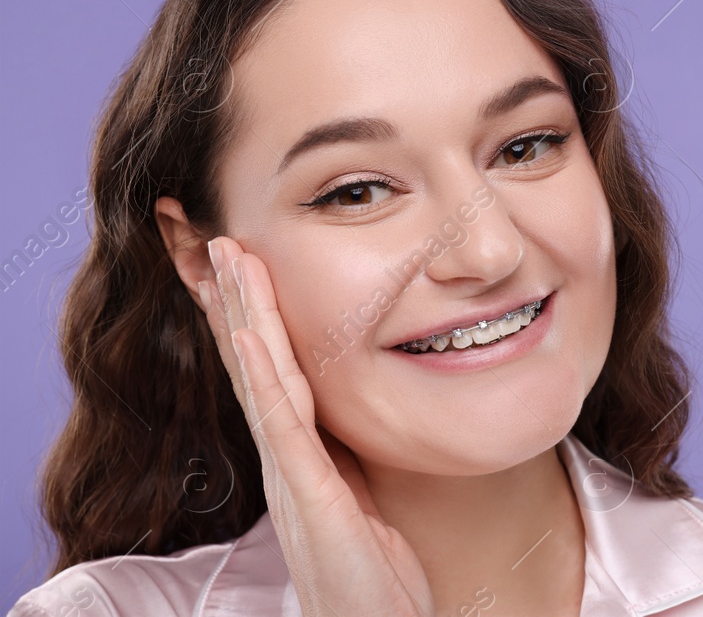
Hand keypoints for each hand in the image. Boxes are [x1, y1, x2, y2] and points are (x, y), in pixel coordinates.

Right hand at [199, 236, 434, 615]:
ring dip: (243, 314)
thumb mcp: (367, 501)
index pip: (271, 371)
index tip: (240, 258)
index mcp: (301, 457)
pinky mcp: (308, 496)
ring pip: (260, 379)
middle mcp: (285, 460)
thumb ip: (355, 458)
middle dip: (234, 298)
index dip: (252, 314)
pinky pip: (281, 424)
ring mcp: (291, 476)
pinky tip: (248, 332)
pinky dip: (263, 373)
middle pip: (252, 362)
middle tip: (215, 233)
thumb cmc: (377, 579)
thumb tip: (364, 415)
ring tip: (230, 257)